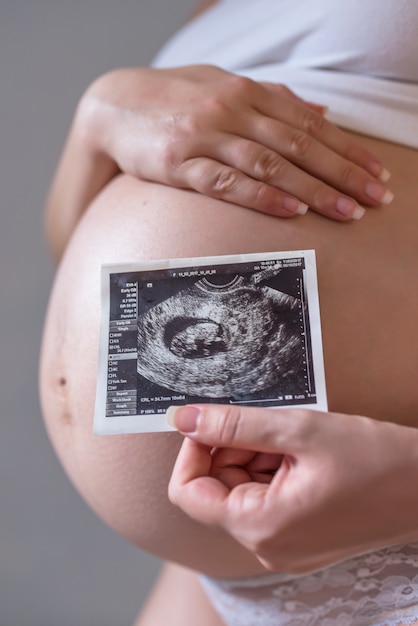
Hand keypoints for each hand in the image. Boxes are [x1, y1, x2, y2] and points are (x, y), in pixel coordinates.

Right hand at [82, 65, 391, 220]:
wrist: (111, 105)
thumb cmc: (173, 98)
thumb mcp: (222, 85)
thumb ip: (271, 98)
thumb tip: (317, 111)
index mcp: (246, 91)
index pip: (308, 122)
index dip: (347, 148)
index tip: (375, 173)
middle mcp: (230, 110)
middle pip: (298, 144)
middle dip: (342, 173)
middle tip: (375, 198)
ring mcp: (204, 136)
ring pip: (270, 164)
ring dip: (312, 189)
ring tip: (346, 212)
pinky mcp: (178, 163)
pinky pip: (227, 182)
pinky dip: (262, 196)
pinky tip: (290, 210)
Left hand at [167, 404, 417, 572]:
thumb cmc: (377, 460)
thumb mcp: (301, 430)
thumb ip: (234, 424)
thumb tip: (181, 418)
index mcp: (261, 526)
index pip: (188, 492)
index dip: (194, 450)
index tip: (214, 420)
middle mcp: (268, 546)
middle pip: (216, 489)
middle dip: (231, 448)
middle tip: (269, 423)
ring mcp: (285, 546)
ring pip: (242, 490)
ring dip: (255, 456)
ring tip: (295, 438)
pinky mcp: (301, 537)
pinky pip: (266, 500)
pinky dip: (273, 469)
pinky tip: (302, 452)